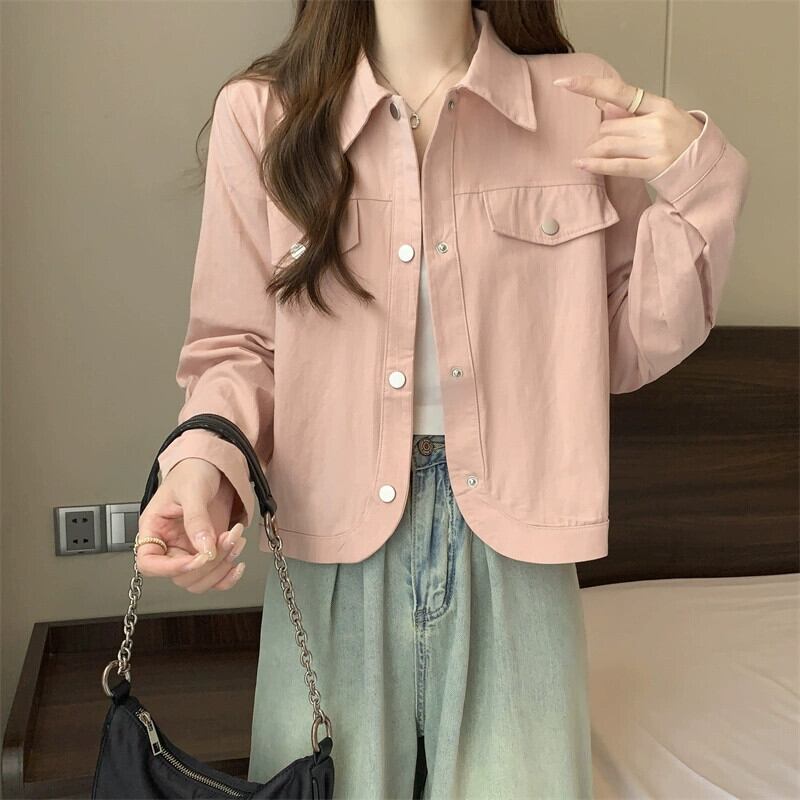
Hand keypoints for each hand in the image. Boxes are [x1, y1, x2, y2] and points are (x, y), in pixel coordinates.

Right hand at [135, 458, 247, 591]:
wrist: (214, 464)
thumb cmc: (193, 470)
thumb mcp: (192, 490)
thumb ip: (196, 519)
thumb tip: (204, 548)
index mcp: (154, 529)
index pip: (149, 563)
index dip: (172, 568)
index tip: (198, 557)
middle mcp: (170, 544)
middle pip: (180, 576)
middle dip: (208, 563)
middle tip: (227, 538)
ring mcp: (189, 550)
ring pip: (199, 580)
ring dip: (221, 566)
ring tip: (235, 538)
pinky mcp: (208, 552)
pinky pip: (214, 578)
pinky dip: (227, 576)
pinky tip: (238, 562)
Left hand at [553, 72, 703, 179]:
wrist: (708, 166)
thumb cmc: (682, 141)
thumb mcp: (663, 118)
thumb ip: (634, 113)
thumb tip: (603, 104)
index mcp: (660, 105)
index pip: (619, 91)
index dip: (590, 86)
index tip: (565, 82)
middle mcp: (658, 122)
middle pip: (609, 126)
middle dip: (597, 138)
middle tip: (594, 147)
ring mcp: (657, 145)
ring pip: (609, 144)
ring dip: (593, 152)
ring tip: (589, 158)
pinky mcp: (655, 167)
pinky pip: (618, 165)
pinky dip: (596, 165)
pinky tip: (581, 164)